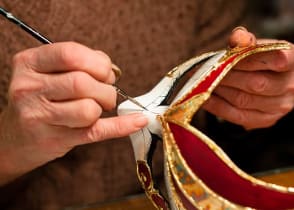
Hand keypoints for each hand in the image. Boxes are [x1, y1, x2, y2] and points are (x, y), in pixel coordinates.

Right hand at [0, 42, 147, 184]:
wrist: (14, 136)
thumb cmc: (39, 98)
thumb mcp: (47, 72)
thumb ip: (78, 62)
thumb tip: (111, 69)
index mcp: (29, 63)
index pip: (71, 54)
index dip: (98, 62)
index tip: (106, 72)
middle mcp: (29, 88)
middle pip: (82, 83)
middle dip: (105, 88)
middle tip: (106, 92)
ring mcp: (39, 117)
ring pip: (88, 109)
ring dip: (103, 107)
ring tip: (98, 107)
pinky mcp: (54, 140)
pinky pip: (96, 132)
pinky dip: (121, 126)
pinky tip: (137, 121)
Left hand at [203, 27, 293, 128]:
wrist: (272, 78)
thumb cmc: (262, 58)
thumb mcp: (258, 44)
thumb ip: (245, 39)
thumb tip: (237, 39)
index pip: (277, 60)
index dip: (249, 59)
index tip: (227, 57)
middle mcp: (291, 86)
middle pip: (256, 84)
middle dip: (226, 76)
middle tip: (205, 72)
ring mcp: (280, 107)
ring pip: (244, 101)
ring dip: (219, 91)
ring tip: (202, 83)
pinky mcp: (266, 120)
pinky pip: (238, 116)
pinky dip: (217, 107)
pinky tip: (205, 98)